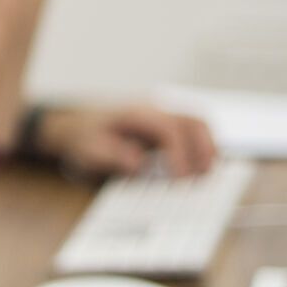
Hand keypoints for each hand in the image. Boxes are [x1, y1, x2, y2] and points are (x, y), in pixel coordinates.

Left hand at [33, 104, 216, 178]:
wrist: (78, 125)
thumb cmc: (85, 137)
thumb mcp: (90, 149)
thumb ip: (112, 155)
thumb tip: (138, 163)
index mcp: (136, 113)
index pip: (167, 128)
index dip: (179, 152)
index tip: (182, 177)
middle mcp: (154, 109)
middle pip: (193, 120)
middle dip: (204, 148)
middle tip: (205, 176)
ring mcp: (164, 114)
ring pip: (198, 123)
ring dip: (208, 147)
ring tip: (208, 174)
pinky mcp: (168, 125)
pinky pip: (193, 131)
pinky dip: (203, 147)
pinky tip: (202, 167)